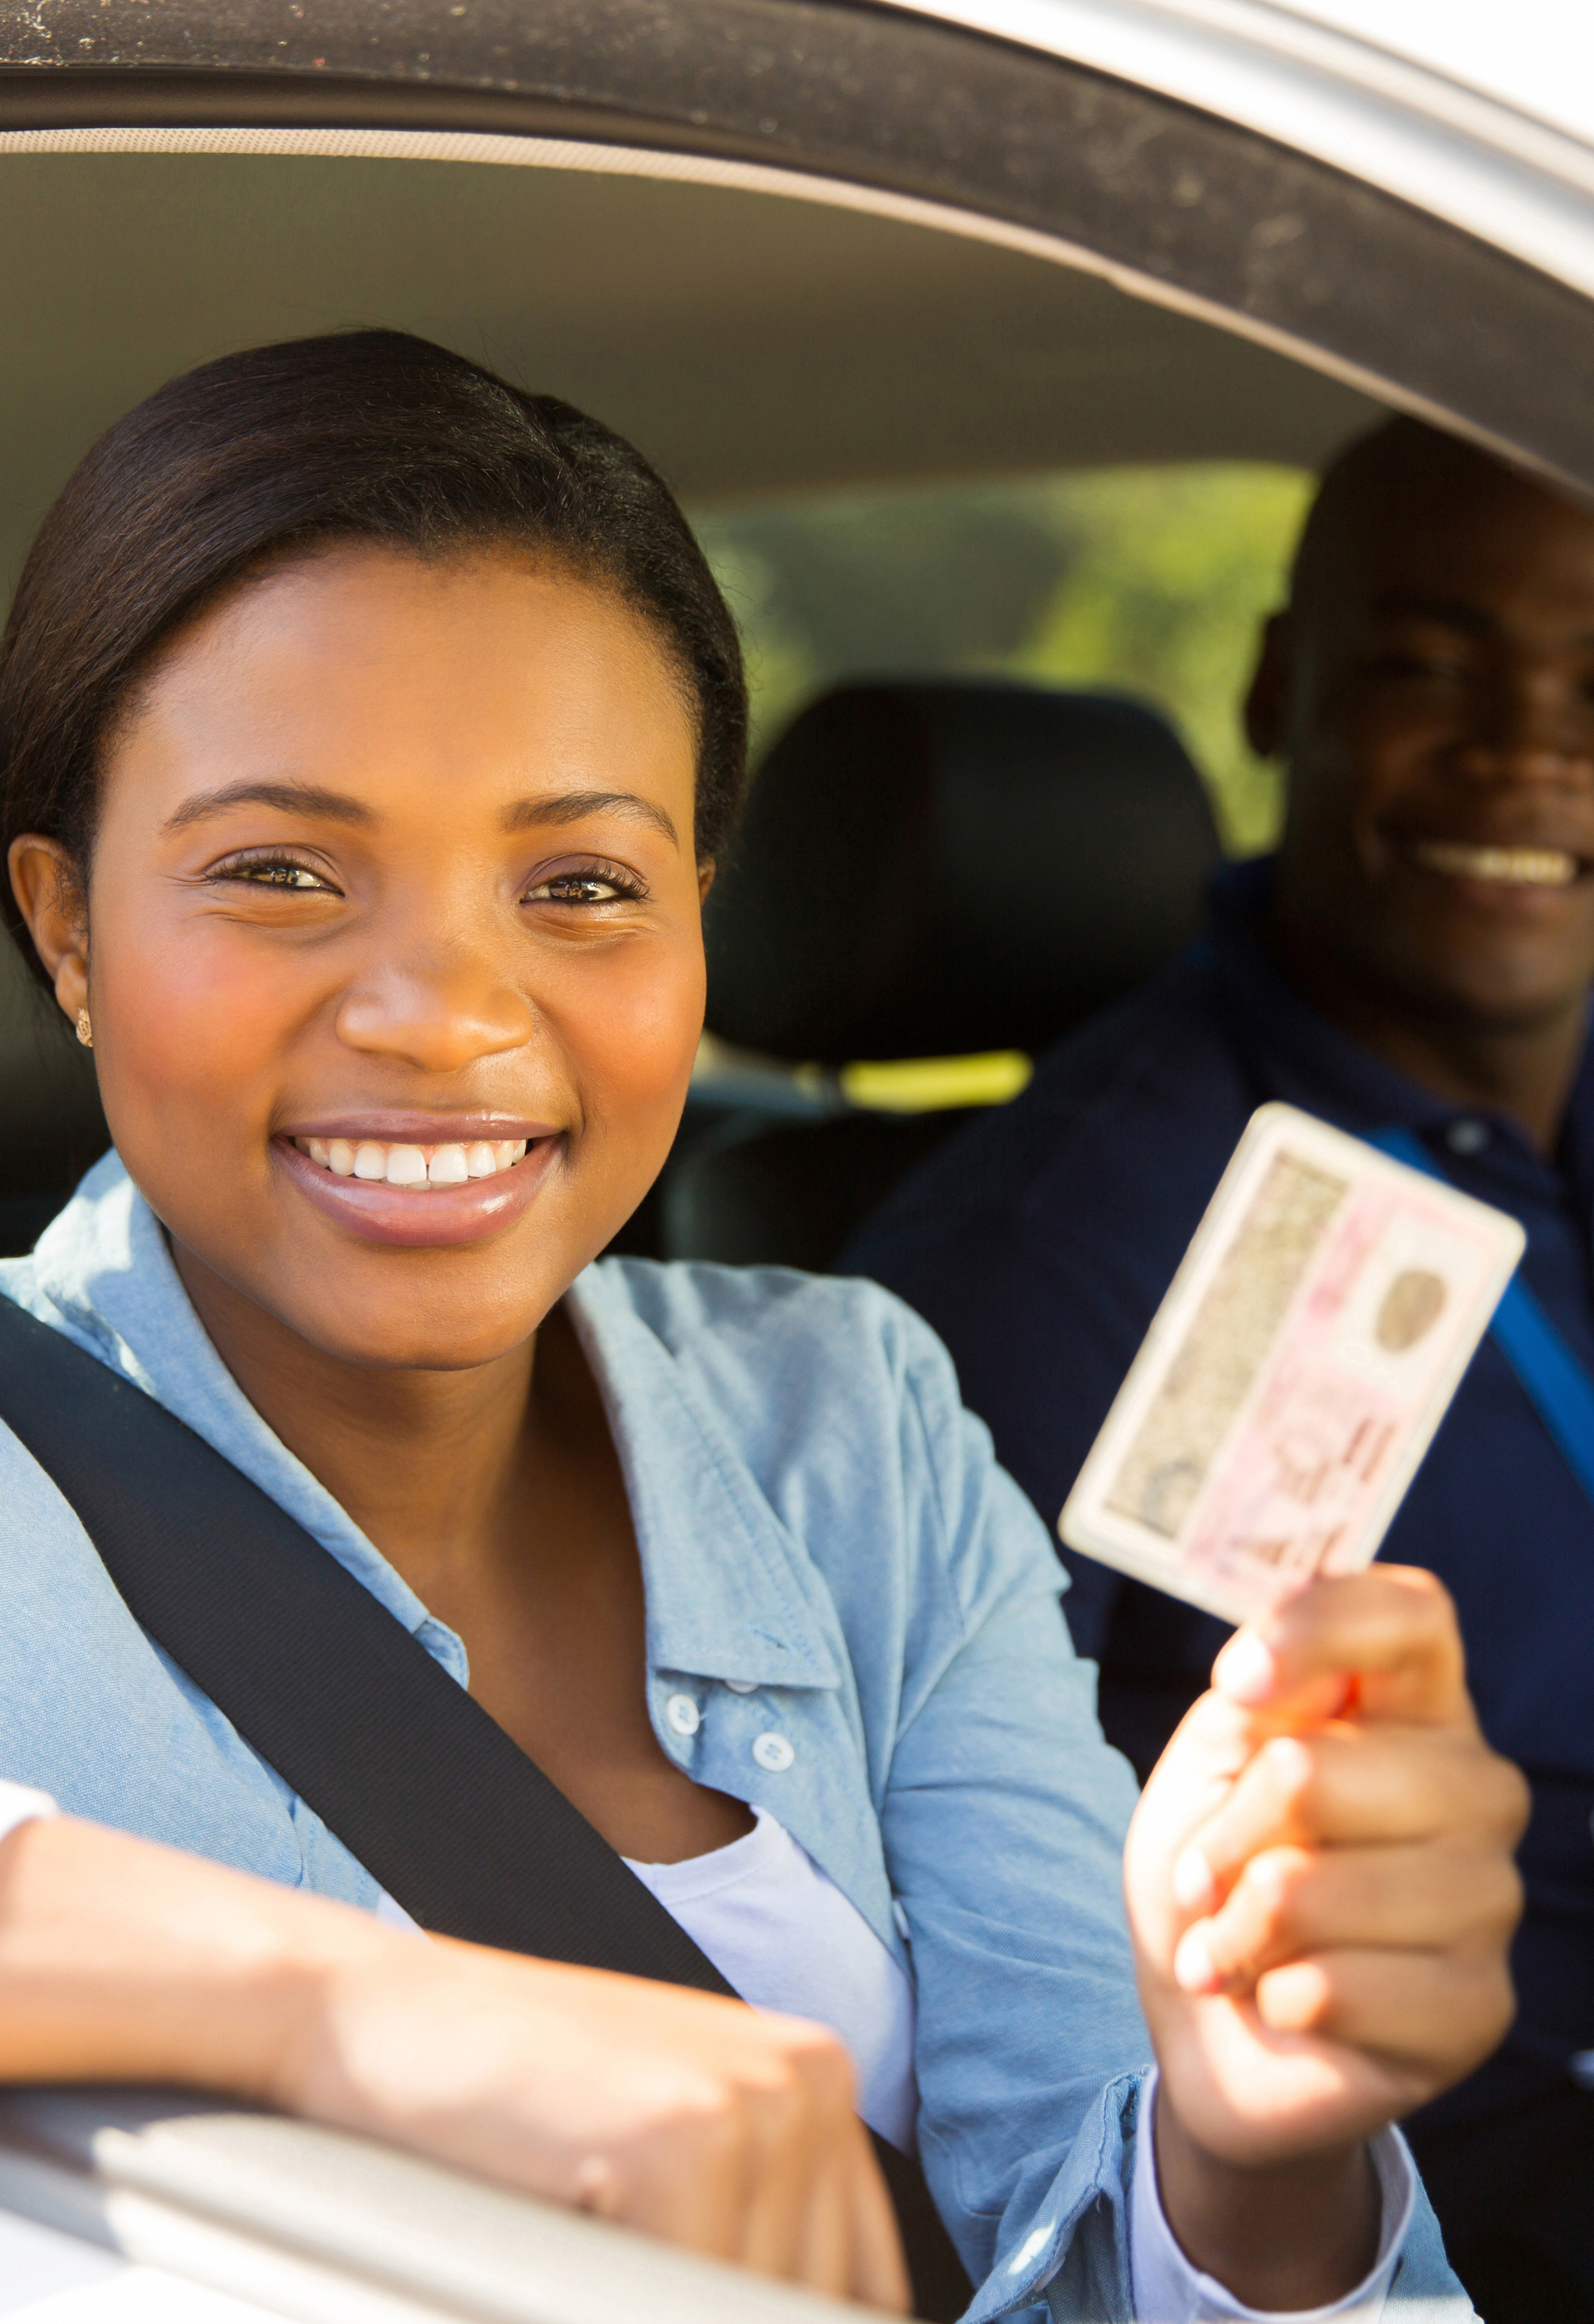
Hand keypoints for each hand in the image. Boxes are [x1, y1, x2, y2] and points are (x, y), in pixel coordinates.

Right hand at [0, 1816, 907, 2310]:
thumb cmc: (503, 2103)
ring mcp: (757, 2102)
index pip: (856, 2289)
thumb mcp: (665, 2150)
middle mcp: (812, 2079)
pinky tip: (540, 2251)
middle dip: (685, 2304)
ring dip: (640, 2303)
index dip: (772, 2317)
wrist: (370, 2018)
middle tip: (587, 2269)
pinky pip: (672, 2302)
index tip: (660, 2293)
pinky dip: (594, 2302)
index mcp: (819, 2081)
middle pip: (801, 2303)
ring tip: (563, 2253)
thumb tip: (822, 2318)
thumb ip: (750, 2229)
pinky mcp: (685, 2139)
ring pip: (739, 2306)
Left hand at [1123, 1567, 1526, 2301]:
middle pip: (1316, 1768)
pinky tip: (1282, 1999)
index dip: (1317, 1628)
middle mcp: (1475, 1788)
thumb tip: (1266, 1666)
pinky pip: (1336, 1988)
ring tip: (1233, 1946)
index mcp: (1415, 1706)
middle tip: (1206, 1878)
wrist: (1210, 2023)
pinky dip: (1272, 1996)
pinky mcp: (1479, 2007)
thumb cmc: (1217, 1870)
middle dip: (1225, 1836)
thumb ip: (1255, 1701)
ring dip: (1236, 1929)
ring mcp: (1490, 1898)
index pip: (1412, 1613)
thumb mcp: (1212, 1763)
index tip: (1235, 1682)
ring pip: (1313, 1888)